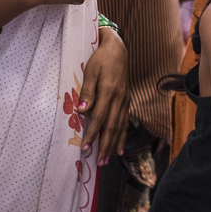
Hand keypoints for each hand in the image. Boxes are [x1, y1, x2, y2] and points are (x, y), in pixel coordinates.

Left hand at [78, 28, 128, 164]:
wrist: (118, 49)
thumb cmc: (101, 59)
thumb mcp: (90, 71)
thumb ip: (87, 91)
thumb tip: (82, 111)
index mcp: (109, 91)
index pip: (99, 118)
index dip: (92, 134)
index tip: (84, 147)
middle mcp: (120, 98)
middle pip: (112, 127)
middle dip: (104, 145)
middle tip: (98, 162)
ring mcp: (125, 100)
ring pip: (120, 126)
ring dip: (113, 144)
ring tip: (107, 160)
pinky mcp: (127, 100)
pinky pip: (125, 121)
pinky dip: (122, 136)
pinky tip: (119, 147)